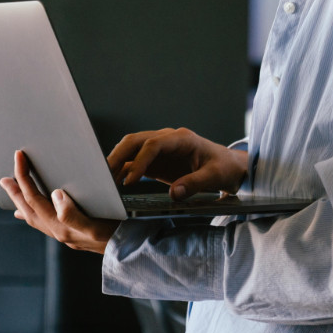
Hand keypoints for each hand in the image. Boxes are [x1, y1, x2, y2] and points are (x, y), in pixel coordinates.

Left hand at [0, 150, 118, 253]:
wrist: (125, 253)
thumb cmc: (113, 237)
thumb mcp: (94, 225)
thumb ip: (72, 214)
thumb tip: (55, 195)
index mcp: (59, 226)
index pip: (34, 198)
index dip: (24, 177)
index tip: (20, 158)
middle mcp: (56, 232)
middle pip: (28, 208)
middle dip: (15, 191)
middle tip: (4, 178)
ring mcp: (61, 234)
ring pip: (32, 216)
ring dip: (20, 202)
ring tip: (11, 191)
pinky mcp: (68, 234)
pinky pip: (41, 223)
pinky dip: (31, 214)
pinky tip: (27, 214)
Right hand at [106, 127, 248, 198]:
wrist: (229, 167)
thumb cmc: (224, 168)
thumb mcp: (215, 176)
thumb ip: (195, 183)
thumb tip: (174, 194)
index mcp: (182, 139)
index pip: (153, 144)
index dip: (140, 161)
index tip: (131, 181)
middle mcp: (167, 139)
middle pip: (136, 141)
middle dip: (118, 156)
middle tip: (103, 176)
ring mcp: (160, 149)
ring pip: (131, 149)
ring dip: (117, 162)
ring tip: (103, 181)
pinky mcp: (157, 161)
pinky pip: (135, 162)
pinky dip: (123, 171)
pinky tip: (114, 184)